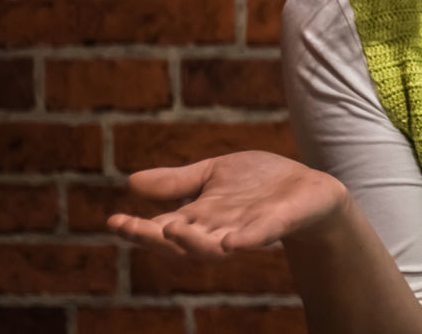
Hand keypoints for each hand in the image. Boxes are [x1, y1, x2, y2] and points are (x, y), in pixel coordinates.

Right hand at [106, 150, 346, 257]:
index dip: (137, 229)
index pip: (161, 228)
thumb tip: (130, 182)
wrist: (308, 189)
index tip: (113, 222)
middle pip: (180, 243)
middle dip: (155, 239)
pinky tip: (230, 241)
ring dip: (192, 242)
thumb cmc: (259, 185)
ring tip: (171, 229)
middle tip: (132, 229)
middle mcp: (217, 230)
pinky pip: (259, 237)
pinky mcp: (276, 225)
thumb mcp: (213, 175)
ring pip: (213, 246)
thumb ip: (177, 183)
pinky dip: (245, 240)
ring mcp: (246, 230)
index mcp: (200, 217)